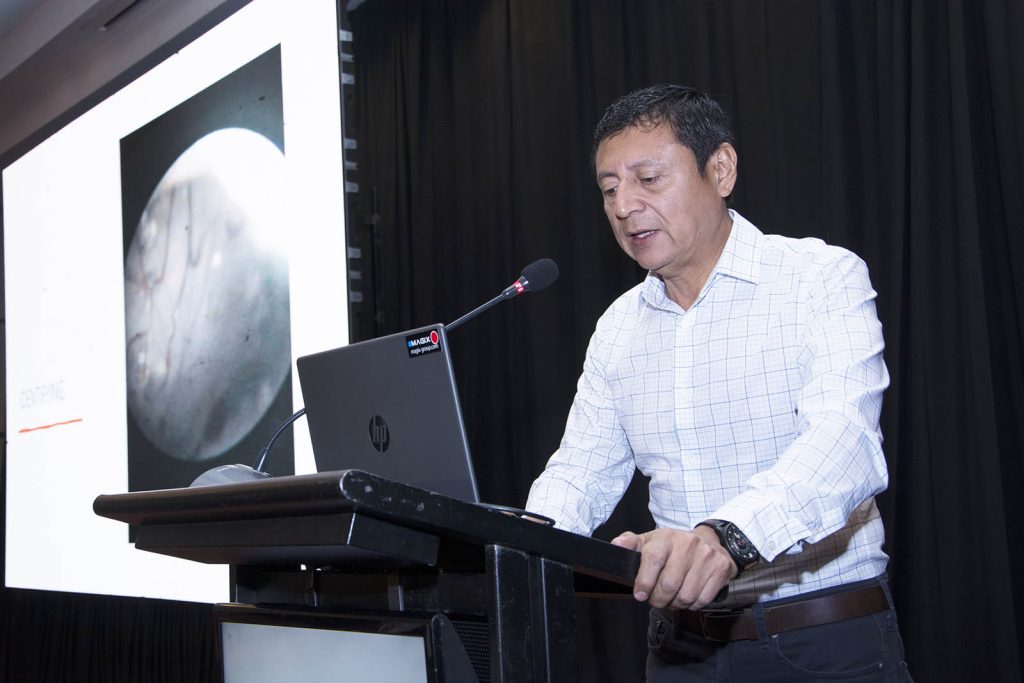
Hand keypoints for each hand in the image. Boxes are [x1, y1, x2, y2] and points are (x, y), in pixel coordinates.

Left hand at [611, 527, 735, 609]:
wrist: (710, 541)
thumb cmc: (675, 546)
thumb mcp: (651, 540)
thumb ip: (631, 543)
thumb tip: (616, 545)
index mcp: (667, 537)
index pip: (653, 558)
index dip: (644, 580)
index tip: (640, 594)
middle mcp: (688, 544)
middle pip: (670, 584)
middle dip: (659, 599)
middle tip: (655, 599)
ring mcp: (707, 556)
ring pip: (686, 595)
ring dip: (676, 604)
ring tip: (672, 598)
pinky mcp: (721, 568)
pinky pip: (703, 599)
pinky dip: (692, 605)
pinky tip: (688, 596)